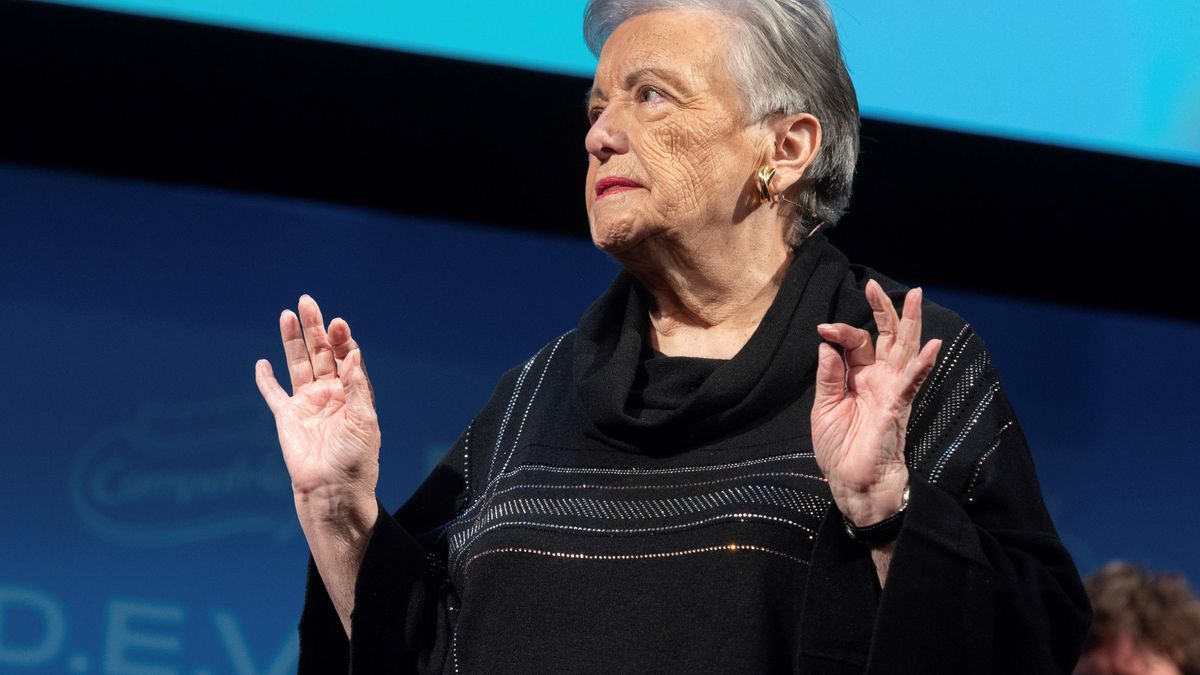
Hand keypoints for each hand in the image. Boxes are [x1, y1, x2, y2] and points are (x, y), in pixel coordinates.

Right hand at [255, 295, 379, 525]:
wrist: (331, 492)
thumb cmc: (354, 461)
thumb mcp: (363, 421)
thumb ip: (357, 386)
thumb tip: (353, 353)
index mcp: (353, 394)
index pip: (346, 357)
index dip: (342, 339)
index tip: (338, 323)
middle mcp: (330, 394)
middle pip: (321, 353)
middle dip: (315, 328)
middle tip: (308, 302)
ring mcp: (307, 404)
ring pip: (298, 364)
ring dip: (292, 341)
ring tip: (288, 315)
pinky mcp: (287, 418)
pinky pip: (274, 394)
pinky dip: (266, 379)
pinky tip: (263, 362)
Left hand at [811, 281, 941, 525]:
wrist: (852, 483)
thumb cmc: (838, 450)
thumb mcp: (824, 409)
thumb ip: (828, 377)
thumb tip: (827, 344)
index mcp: (858, 378)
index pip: (854, 342)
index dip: (839, 332)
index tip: (823, 329)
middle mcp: (878, 379)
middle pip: (885, 337)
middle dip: (883, 310)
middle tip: (875, 285)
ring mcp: (890, 391)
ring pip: (904, 350)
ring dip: (910, 324)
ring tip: (916, 296)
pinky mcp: (897, 407)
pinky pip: (911, 382)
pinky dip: (922, 364)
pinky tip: (931, 346)